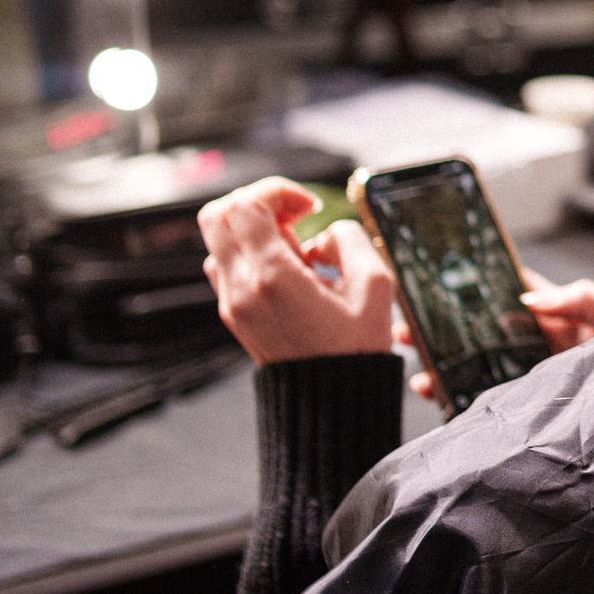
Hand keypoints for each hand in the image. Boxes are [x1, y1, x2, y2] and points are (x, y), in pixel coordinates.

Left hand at [200, 179, 393, 364]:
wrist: (332, 402)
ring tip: (294, 251)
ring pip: (218, 239)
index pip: (246, 204)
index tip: (309, 208)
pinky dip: (250, 254)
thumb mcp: (376, 285)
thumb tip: (322, 235)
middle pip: (218, 214)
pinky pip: (226, 265)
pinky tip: (286, 271)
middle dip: (260, 203)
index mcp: (272, 277)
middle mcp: (241, 288)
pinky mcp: (234, 314)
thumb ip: (350, 239)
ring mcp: (232, 303)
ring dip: (254, 230)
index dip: (279, 191)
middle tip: (295, 218)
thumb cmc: (356, 350)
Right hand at [393, 267, 593, 403]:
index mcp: (564, 320)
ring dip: (448, 367)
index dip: (477, 291)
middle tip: (408, 328)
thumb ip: (579, 299)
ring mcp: (541, 382)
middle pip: (487, 336)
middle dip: (446, 332)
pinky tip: (441, 397)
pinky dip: (465, 399)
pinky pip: (497, 403)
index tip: (439, 285)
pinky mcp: (541, 411)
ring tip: (418, 368)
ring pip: (485, 370)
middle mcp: (547, 351)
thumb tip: (529, 298)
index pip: (513, 298)